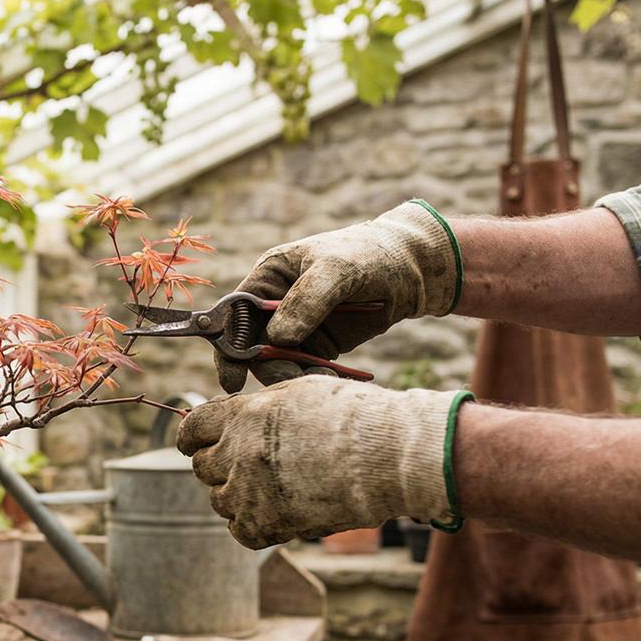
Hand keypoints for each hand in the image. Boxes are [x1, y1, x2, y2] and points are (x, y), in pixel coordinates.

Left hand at [177, 376, 467, 547]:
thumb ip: (259, 407)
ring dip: (236, 495)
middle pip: (203, 467)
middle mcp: (236, 453)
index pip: (192, 428)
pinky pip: (239, 531)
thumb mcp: (299, 393)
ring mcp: (248, 492)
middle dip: (219, 465)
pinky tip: (273, 514)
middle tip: (243, 466)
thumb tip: (236, 418)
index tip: (194, 443)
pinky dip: (250, 525)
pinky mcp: (265, 525)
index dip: (192, 436)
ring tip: (267, 489)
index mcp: (241, 415)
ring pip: (218, 500)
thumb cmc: (354, 417)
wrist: (387, 456)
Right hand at [215, 201, 459, 392]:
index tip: (233, 379)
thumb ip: (306, 301)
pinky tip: (333, 383)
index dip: (227, 346)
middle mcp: (274, 306)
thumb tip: (278, 339)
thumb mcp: (336, 270)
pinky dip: (313, 380)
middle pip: (252, 346)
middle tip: (289, 385)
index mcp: (267, 278)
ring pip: (278, 363)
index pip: (233, 315)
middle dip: (267, 368)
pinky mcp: (319, 346)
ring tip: (321, 383)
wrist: (413, 270)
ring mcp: (296, 328)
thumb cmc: (368, 255)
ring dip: (293, 378)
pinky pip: (305, 370)